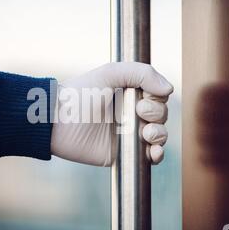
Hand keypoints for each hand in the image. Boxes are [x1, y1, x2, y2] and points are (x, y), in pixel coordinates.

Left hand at [51, 62, 173, 165]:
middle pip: (162, 115)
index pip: (159, 96)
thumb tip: (169, 89)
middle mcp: (131, 113)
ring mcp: (129, 134)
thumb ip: (142, 73)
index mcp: (129, 94)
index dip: (157, 99)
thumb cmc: (82, 93)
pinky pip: (149, 156)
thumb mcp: (110, 73)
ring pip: (159, 135)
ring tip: (145, 133)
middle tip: (139, 113)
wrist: (59, 121)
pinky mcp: (124, 153)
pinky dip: (157, 155)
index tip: (143, 99)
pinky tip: (153, 152)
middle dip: (157, 114)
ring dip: (159, 134)